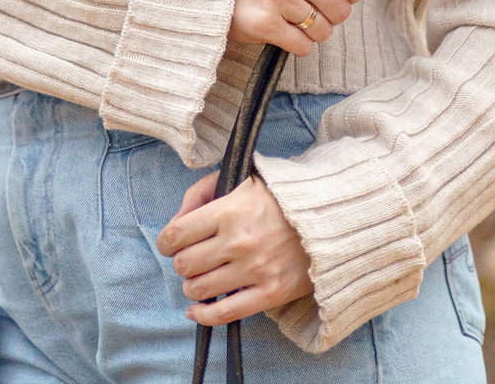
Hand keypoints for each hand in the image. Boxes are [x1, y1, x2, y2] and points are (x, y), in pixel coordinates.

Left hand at [156, 173, 312, 325]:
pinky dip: (204, 316)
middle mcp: (239, 241)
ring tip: (202, 278)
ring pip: (199, 289)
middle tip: (193, 258)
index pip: (175, 234)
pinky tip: (197, 310)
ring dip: (193, 286)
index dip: (166, 241)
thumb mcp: (239, 179)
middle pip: (184, 264)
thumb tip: (175, 222)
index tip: (171, 243)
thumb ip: (200, 193)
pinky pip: (224, 314)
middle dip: (182, 263)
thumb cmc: (278, 198)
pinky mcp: (271, 293)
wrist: (328, 218)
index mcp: (230, 210)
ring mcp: (255, 269)